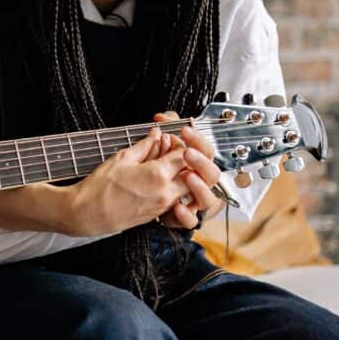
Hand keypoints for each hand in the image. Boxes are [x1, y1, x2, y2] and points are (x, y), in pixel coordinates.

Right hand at [66, 126, 197, 233]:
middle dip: (186, 160)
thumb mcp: (121, 158)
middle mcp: (165, 192)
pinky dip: (172, 186)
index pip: (184, 155)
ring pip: (186, 187)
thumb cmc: (99, 187)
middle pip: (192, 173)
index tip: (168, 139)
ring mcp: (163, 205)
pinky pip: (175, 198)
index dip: (178, 144)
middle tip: (170, 151)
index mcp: (157, 175)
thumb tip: (156, 135)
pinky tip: (156, 179)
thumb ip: (144, 146)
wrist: (88, 214)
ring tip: (162, 165)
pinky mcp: (158, 214)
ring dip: (180, 175)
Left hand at [151, 111, 224, 226]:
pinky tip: (177, 207)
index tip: (185, 130)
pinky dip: (186, 215)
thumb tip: (162, 117)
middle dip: (202, 161)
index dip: (198, 140)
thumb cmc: (146, 172)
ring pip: (209, 199)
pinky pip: (191, 221)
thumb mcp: (152, 148)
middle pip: (212, 174)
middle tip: (188, 153)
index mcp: (193, 166)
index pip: (205, 151)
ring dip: (200, 188)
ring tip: (188, 177)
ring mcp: (190, 202)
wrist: (126, 199)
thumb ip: (162, 130)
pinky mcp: (180, 218)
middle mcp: (196, 184)